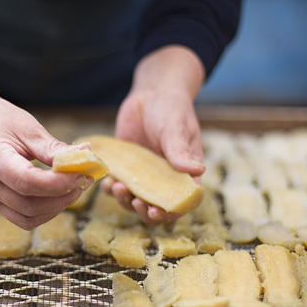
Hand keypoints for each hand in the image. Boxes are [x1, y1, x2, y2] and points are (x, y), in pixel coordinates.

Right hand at [0, 80, 91, 229]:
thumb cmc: (2, 121)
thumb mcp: (29, 128)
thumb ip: (55, 149)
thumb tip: (87, 158)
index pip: (26, 181)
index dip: (57, 183)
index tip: (82, 175)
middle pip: (28, 204)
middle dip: (61, 197)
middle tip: (84, 181)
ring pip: (26, 217)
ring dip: (56, 208)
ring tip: (74, 188)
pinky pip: (22, 217)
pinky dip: (45, 211)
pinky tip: (58, 195)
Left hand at [106, 45, 205, 224]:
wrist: (151, 94)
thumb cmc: (171, 110)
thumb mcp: (176, 129)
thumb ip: (180, 151)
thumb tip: (198, 170)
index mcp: (183, 174)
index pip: (179, 202)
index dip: (169, 212)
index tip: (155, 211)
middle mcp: (163, 179)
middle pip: (154, 207)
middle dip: (143, 210)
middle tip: (133, 201)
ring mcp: (143, 175)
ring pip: (134, 200)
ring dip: (124, 200)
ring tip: (117, 187)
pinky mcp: (126, 168)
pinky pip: (118, 185)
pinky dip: (111, 189)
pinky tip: (107, 182)